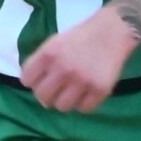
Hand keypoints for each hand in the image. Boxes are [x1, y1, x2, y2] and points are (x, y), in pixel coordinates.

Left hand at [19, 8, 140, 113]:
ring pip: (62, 107)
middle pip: (42, 97)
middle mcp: (64, 68)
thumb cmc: (81, 37)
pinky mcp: (100, 89)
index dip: (33, 82)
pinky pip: (84, 109)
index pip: (27, 80)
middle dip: (46, 96)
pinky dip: (84, 104)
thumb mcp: (55, 41)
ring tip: (72, 93)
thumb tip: (32, 85)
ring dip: (65, 101)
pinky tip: (86, 93)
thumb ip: (41, 61)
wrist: (113, 31)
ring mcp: (82, 80)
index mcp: (49, 54)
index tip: (41, 80)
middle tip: (55, 91)